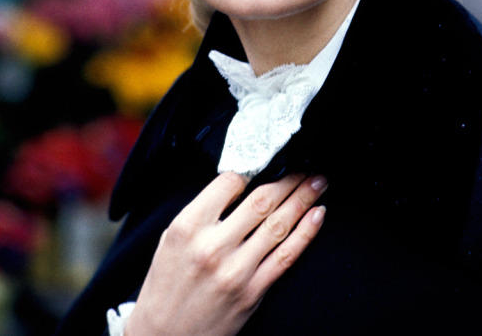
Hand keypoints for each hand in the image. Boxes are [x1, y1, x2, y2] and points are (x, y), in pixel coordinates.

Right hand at [125, 171, 326, 335]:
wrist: (163, 335)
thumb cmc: (166, 285)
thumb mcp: (171, 238)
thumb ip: (202, 211)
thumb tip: (239, 184)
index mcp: (188, 227)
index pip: (229, 183)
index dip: (252, 168)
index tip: (266, 163)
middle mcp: (213, 246)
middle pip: (261, 201)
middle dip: (289, 179)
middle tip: (305, 166)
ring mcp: (236, 271)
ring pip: (279, 225)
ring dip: (303, 199)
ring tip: (318, 182)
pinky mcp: (252, 293)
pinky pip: (286, 256)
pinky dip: (306, 233)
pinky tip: (317, 215)